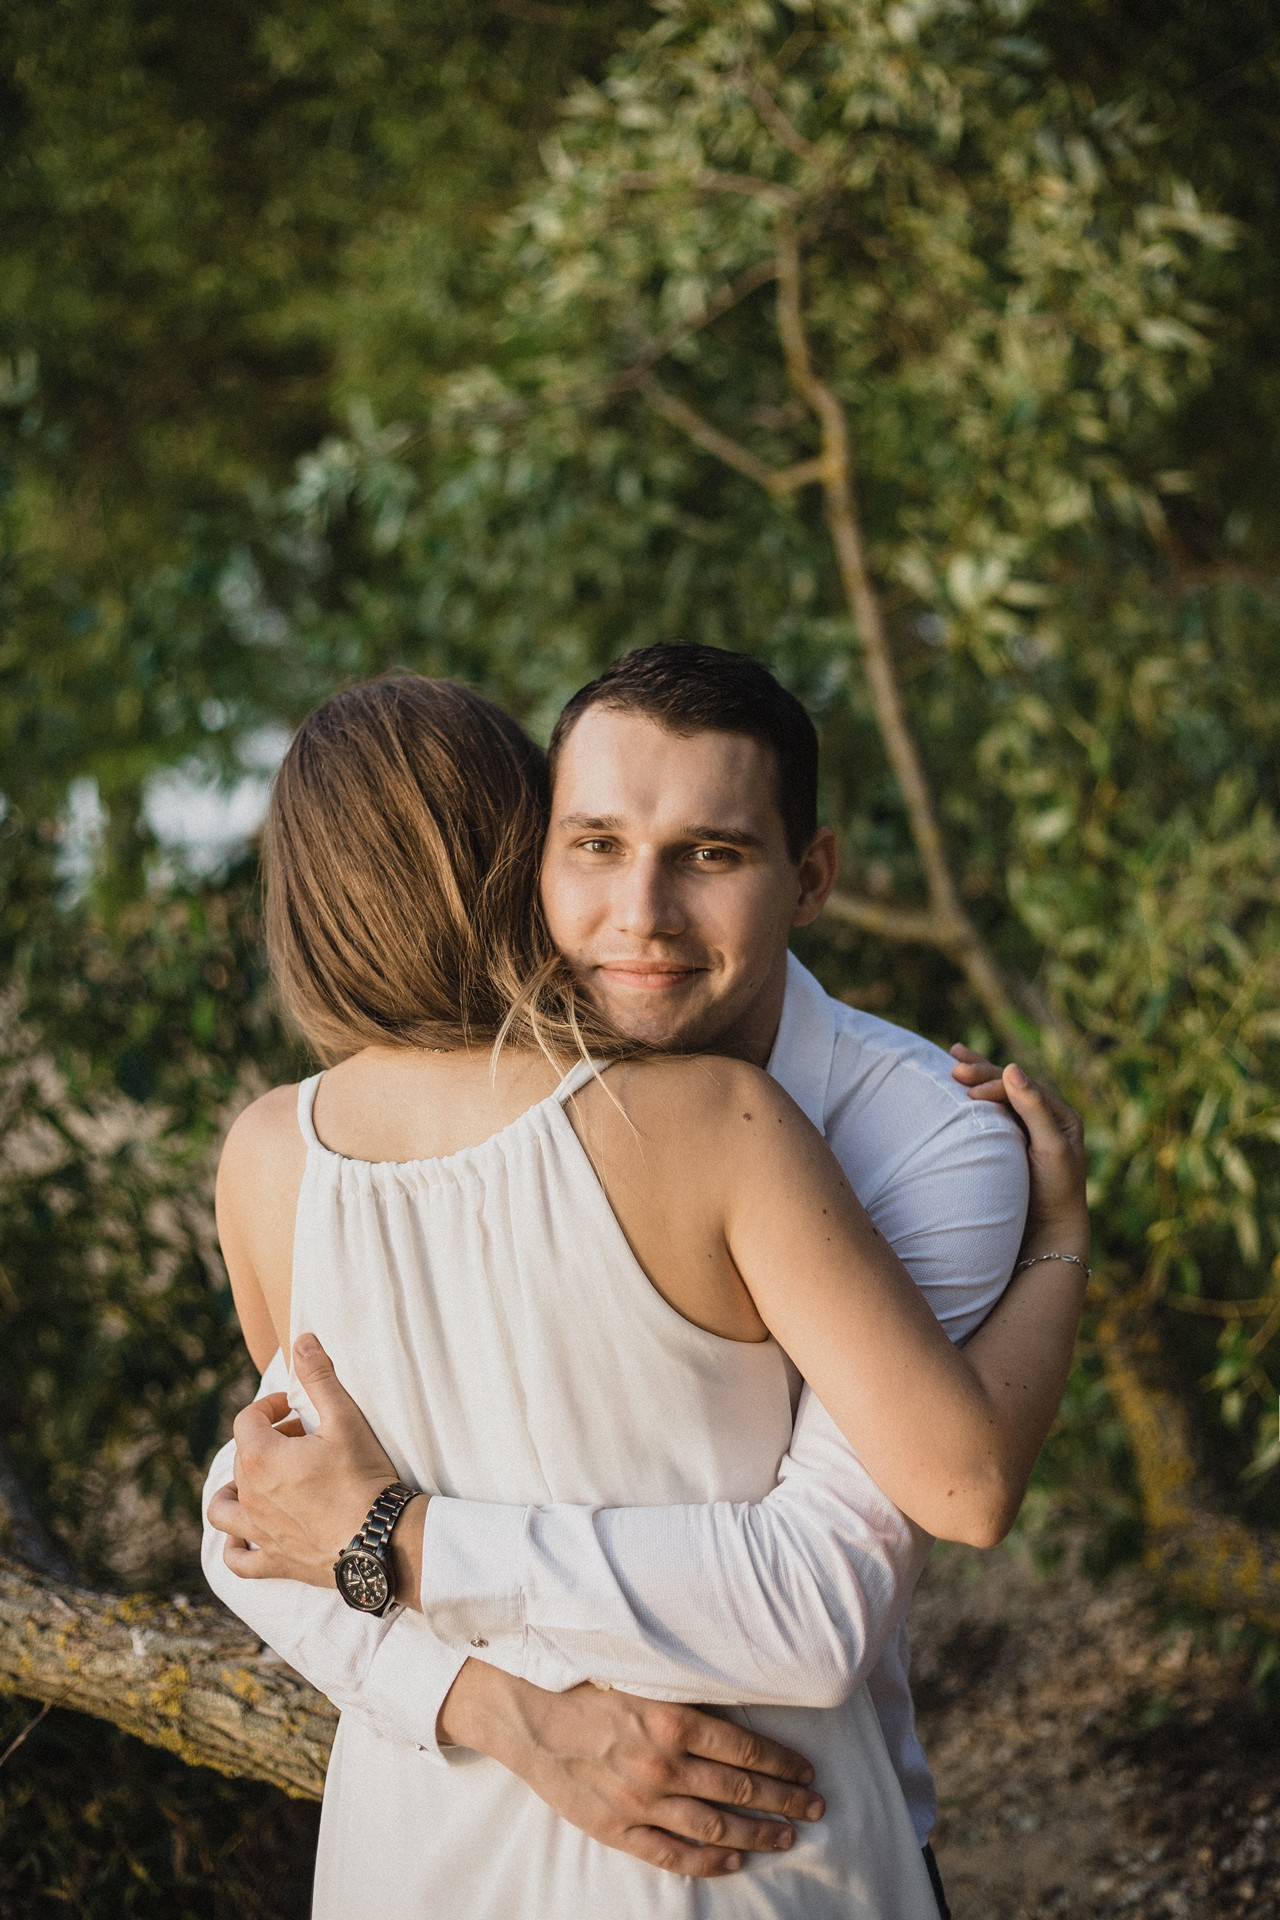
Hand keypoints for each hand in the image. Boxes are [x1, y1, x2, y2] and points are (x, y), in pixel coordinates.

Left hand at [208, 1334, 414, 1588]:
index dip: (269, 1407)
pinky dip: (236, 1546)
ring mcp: (258, 1531)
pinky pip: (238, 1559)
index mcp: (260, 1458)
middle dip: (269, 1441)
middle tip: (306, 1438)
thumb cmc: (363, 1477)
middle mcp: (250, 1495)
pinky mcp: (273, 1561)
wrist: (381, 1541)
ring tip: (259, 1482)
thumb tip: (302, 1340)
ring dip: (234, 1490)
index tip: (296, 1409)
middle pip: (243, 1457)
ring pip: (223, 1509)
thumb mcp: (345, 1419)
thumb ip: (319, 1377)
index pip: (248, 1419)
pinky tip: (246, 1537)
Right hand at [440, 1660, 823, 1877]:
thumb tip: (734, 1690)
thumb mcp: (641, 1674)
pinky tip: (735, 1860)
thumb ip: (685, 1690)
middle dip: (784, 1801)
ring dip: (757, 1833)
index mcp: (673, 1721)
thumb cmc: (584, 1684)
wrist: (526, 1715)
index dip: (782, 1764)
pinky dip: (709, 1861)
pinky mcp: (618, 1829)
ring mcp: (641, 1803)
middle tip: (816, 1807)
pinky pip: (673, 1854)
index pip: (746, 1749)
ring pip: (715, 1827)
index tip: (807, 1771)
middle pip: (740, 1789)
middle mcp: (663, 1766)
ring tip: (787, 1836)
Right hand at [950, 1044, 1088, 1257]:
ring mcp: (1025, 1131)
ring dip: (977, 1077)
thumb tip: (1013, 1067)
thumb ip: (1035, 1108)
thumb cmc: (1054, 1192)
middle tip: (954, 1064)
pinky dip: (975, 1098)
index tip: (969, 1093)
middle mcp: (1044, 1118)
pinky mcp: (1008, 1145)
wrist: (1047, 1232)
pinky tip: (959, 1087)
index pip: (1024, 1087)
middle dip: (982, 1072)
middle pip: (1010, 1086)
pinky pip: (991, 1113)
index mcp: (1060, 1116)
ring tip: (954, 1055)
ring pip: (999, 1095)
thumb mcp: (1050, 1148)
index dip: (997, 1084)